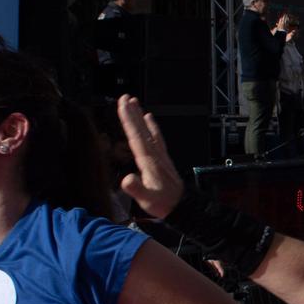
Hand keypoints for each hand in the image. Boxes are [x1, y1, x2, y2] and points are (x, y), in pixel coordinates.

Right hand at [117, 96, 185, 218]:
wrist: (181, 206)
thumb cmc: (163, 203)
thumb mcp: (147, 199)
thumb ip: (136, 189)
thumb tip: (126, 179)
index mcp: (149, 161)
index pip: (136, 136)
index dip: (128, 120)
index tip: (122, 105)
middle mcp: (155, 155)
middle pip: (142, 129)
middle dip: (133, 113)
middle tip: (125, 97)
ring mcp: (160, 155)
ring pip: (149, 130)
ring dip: (140, 116)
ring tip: (135, 102)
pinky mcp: (162, 158)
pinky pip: (156, 136)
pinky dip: (152, 126)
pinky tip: (149, 119)